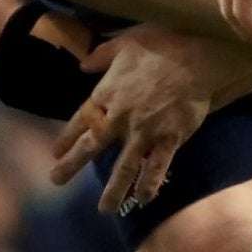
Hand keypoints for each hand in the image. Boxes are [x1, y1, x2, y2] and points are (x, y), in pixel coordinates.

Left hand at [50, 29, 221, 212]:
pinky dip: (149, 184)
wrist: (195, 55)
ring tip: (105, 209)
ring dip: (113, 190)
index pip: (81, 120)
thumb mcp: (124, 42)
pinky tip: (143, 199)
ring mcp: (145, 131)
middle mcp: (121, 116)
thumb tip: (83, 64)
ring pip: (124, 167)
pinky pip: (156, 167)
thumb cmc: (160, 43)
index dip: (67, 138)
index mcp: (107, 93)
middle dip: (71, 165)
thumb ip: (101, 56)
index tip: (56, 152)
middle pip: (92, 146)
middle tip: (56, 180)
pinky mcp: (169, 139)